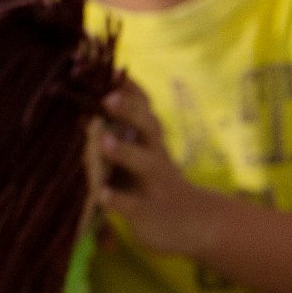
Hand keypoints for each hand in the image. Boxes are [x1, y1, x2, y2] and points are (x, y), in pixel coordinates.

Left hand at [89, 80, 220, 259]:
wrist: (193, 224)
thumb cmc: (155, 179)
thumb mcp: (144, 149)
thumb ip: (125, 124)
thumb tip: (98, 90)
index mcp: (150, 139)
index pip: (142, 106)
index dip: (126, 88)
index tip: (107, 69)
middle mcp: (155, 155)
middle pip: (148, 128)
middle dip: (130, 111)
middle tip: (108, 98)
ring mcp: (153, 183)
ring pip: (144, 164)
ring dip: (124, 152)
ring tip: (104, 141)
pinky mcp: (146, 212)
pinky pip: (132, 205)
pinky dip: (116, 199)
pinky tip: (101, 194)